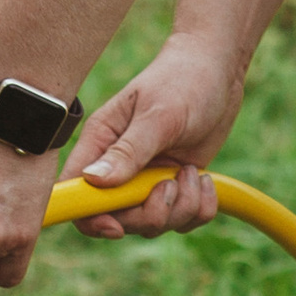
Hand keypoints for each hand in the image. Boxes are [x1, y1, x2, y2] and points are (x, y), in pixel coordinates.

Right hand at [70, 33, 243, 240]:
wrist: (218, 71)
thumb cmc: (183, 80)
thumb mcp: (157, 115)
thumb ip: (128, 150)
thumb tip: (93, 181)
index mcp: (101, 143)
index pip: (76, 192)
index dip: (90, 217)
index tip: (117, 224)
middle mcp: (119, 166)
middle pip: (119, 218)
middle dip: (150, 213)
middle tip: (170, 184)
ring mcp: (147, 179)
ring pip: (154, 224)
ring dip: (180, 207)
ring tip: (191, 173)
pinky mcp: (174, 185)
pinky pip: (183, 220)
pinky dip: (198, 208)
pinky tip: (203, 180)